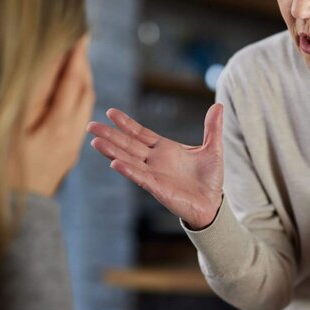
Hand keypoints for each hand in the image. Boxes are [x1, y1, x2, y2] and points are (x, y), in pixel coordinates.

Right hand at [9, 35, 94, 195]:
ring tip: (75, 60)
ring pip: (85, 105)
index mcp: (58, 126)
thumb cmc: (4, 171)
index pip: (71, 81)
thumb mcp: (10, 130)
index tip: (79, 32)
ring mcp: (71, 146)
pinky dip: (77, 97)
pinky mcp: (67, 153)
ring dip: (82, 79)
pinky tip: (68, 91)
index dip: (75, 55)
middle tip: (79, 40)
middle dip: (82, 64)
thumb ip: (29, 98)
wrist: (15, 214)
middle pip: (84, 91)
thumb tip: (43, 66)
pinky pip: (79, 118)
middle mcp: (71, 135)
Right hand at [87, 104, 223, 228]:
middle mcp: (155, 161)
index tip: (111, 112)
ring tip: (95, 141)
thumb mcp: (213, 149)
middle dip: (110, 135)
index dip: (126, 124)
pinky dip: (128, 170)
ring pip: (128, 159)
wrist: (213, 204)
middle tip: (90, 125)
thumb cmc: (210, 179)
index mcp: (164, 149)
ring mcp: (154, 174)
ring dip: (112, 151)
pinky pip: (140, 177)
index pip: (140, 134)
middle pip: (128, 145)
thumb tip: (219, 105)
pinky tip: (115, 163)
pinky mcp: (157, 188)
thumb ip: (212, 128)